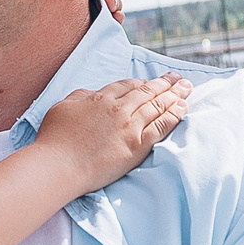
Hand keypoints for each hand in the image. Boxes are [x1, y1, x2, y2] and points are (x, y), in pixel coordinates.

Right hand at [34, 74, 189, 190]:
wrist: (59, 165)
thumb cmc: (55, 139)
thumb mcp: (62, 107)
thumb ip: (80, 97)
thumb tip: (93, 94)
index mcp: (100, 99)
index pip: (127, 86)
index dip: (142, 82)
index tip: (151, 81)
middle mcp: (118, 109)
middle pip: (147, 91)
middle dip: (166, 83)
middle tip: (180, 79)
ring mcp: (129, 127)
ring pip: (157, 105)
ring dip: (175, 95)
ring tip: (188, 89)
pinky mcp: (137, 146)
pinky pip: (161, 127)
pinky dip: (174, 116)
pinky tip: (183, 109)